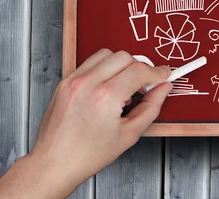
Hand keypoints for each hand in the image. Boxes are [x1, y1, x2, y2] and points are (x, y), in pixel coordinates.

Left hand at [25, 49, 171, 197]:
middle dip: (140, 68)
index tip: (163, 75)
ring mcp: (73, 81)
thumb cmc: (86, 155)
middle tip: (145, 84)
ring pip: (107, 54)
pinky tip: (107, 86)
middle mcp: (88, 83)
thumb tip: (163, 89)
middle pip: (125, 57)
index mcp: (106, 97)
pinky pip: (90, 63)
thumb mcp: (129, 134)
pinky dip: (103, 68)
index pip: (140, 70)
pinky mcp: (65, 82)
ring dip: (121, 65)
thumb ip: (151, 107)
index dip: (157, 72)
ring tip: (124, 85)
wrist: (54, 164)